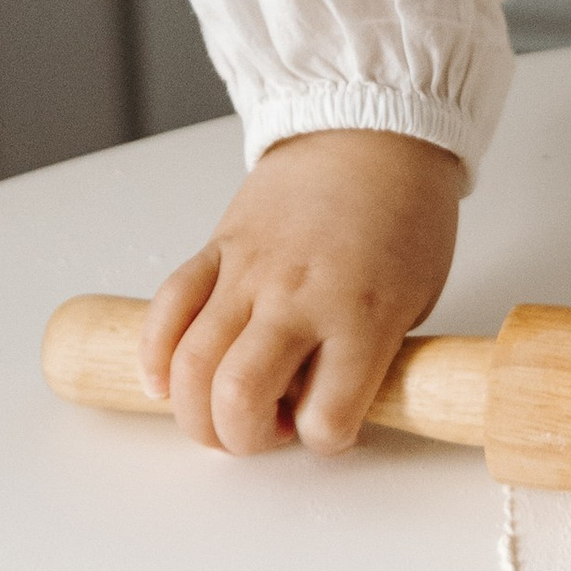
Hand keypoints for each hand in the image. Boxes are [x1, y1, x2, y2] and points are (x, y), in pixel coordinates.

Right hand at [139, 129, 462, 456]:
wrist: (375, 131)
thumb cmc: (406, 212)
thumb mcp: (416, 298)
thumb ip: (367, 358)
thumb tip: (318, 405)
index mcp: (364, 314)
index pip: (327, 418)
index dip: (324, 440)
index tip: (327, 429)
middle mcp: (300, 296)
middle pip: (238, 397)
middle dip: (241, 439)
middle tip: (258, 431)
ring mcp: (251, 271)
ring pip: (191, 362)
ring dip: (193, 409)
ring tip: (214, 416)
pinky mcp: (218, 247)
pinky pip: (169, 307)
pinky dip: (155, 353)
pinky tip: (161, 382)